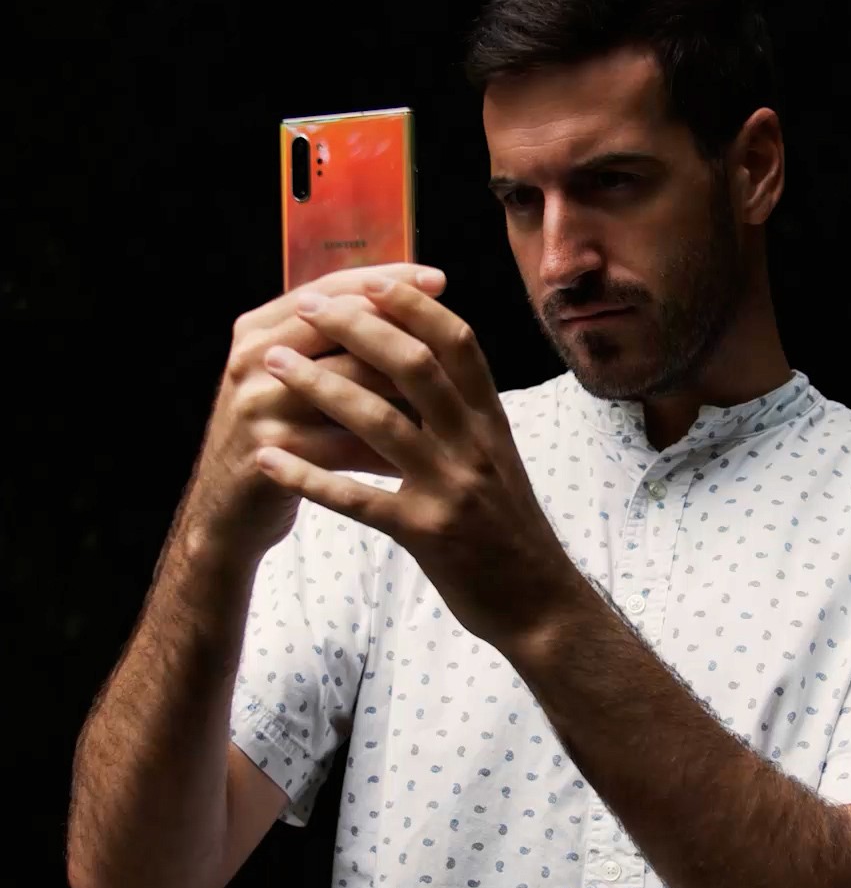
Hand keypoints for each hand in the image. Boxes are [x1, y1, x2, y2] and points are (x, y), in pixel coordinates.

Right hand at [181, 263, 448, 564]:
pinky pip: (344, 444)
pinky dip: (388, 445)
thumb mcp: (292, 380)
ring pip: (346, 381)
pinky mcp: (269, 451)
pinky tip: (423, 449)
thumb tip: (412, 304)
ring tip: (450, 391)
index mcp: (259, 327)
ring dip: (402, 386)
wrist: (227, 510)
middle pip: (339, 326)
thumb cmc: (278, 436)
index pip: (329, 287)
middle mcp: (252, 356)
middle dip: (403, 326)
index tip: (438, 279)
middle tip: (454, 332)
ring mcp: (256, 404)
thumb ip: (332, 343)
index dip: (387, 281)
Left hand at [254, 278, 578, 654]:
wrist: (542, 606)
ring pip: (381, 422)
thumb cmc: (513, 532)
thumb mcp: (500, 460)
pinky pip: (359, 498)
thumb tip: (428, 363)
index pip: (458, 343)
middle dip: (356, 328)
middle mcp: (475, 446)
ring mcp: (452, 489)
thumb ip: (467, 415)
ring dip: (320, 387)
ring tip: (274, 365)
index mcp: (493, 422)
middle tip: (307, 307)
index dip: (413, 306)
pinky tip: (270, 459)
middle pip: (414, 367)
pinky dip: (309, 476)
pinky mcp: (426, 534)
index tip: (370, 281)